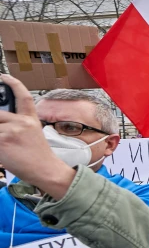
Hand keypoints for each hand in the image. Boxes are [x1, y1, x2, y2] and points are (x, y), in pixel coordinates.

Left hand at [0, 74, 74, 198]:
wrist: (46, 170)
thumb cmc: (38, 157)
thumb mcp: (33, 135)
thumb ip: (16, 126)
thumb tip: (2, 122)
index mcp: (31, 119)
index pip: (23, 96)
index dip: (13, 84)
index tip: (4, 77)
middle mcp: (22, 122)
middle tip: (3, 133)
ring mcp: (12, 130)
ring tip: (4, 146)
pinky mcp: (3, 140)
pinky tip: (3, 152)